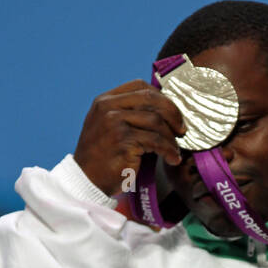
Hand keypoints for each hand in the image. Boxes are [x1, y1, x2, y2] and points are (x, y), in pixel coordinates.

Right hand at [73, 78, 188, 196]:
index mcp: (105, 100)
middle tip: (181, 129)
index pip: (140, 86)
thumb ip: (127, 114)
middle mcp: (108, 107)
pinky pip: (156, 141)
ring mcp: (114, 123)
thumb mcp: (107, 126)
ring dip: (171, 137)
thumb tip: (165, 111)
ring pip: (156, 121)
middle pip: (151, 98)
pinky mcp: (123, 140)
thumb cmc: (102, 157)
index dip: (162, 97)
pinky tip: (172, 158)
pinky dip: (169, 150)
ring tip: (175, 150)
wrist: (86, 181)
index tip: (172, 113)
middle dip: (173, 113)